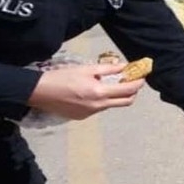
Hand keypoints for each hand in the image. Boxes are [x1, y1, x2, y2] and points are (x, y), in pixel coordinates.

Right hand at [27, 63, 144, 120]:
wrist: (40, 92)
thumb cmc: (62, 77)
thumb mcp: (86, 69)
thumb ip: (108, 69)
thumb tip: (125, 66)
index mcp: (99, 93)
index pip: (127, 90)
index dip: (138, 83)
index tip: (142, 77)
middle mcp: (97, 106)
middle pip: (125, 102)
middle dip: (132, 92)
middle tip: (132, 82)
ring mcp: (90, 114)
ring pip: (111, 105)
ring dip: (115, 95)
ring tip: (108, 84)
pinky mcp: (83, 117)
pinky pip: (99, 109)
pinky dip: (102, 100)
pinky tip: (91, 92)